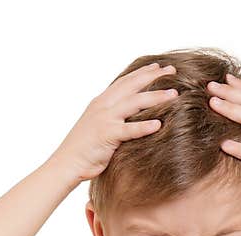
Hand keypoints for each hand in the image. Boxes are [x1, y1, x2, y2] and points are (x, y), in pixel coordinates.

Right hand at [49, 62, 178, 182]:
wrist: (66, 163)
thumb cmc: (84, 149)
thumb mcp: (99, 125)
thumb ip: (113, 117)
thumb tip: (130, 116)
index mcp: (101, 102)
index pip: (125, 82)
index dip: (141, 73)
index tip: (158, 66)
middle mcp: (103, 105)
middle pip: (132, 86)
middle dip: (153, 76)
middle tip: (172, 69)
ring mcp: (104, 119)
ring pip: (134, 103)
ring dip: (155, 97)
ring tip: (174, 94)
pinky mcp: (106, 135)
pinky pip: (128, 130)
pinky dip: (143, 127)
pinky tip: (159, 124)